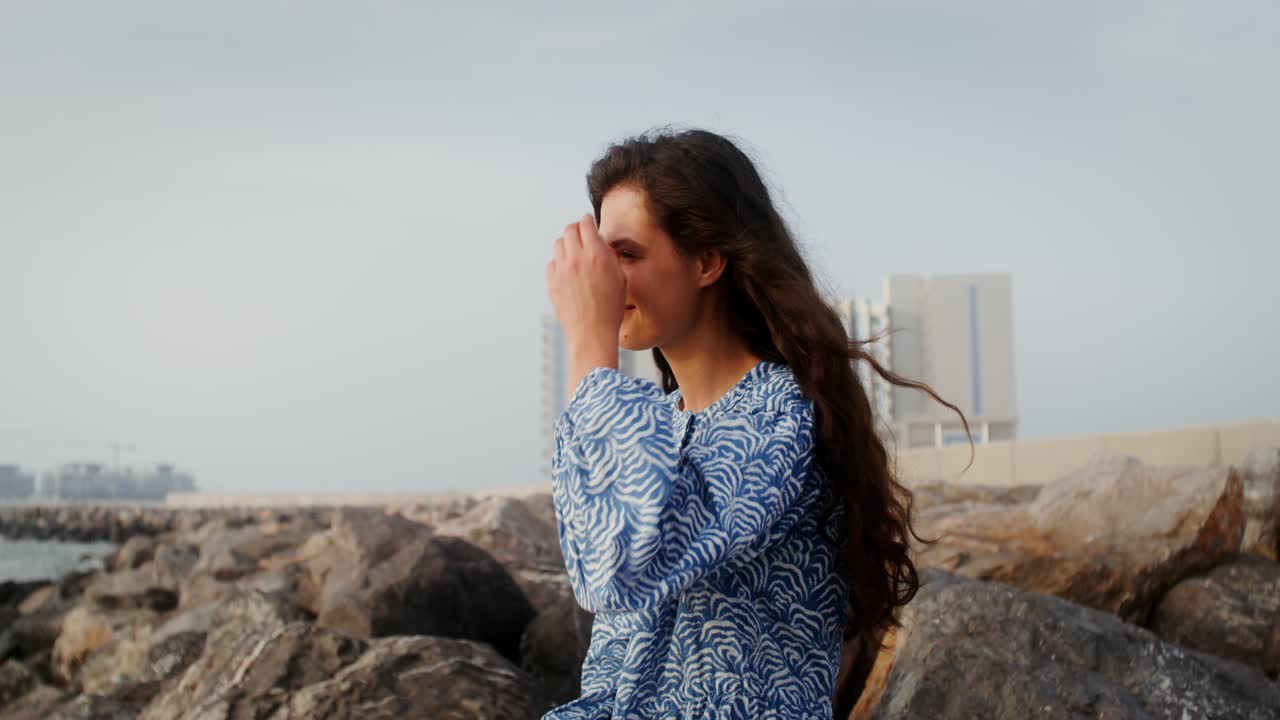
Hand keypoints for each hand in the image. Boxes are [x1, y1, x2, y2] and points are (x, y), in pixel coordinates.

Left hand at [546, 214, 624, 398]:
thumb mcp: (620, 278)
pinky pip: (552, 263)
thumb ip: (609, 256)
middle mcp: (576, 258)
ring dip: (567, 244)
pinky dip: (559, 263)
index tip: (589, 223)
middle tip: (581, 235)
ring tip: (574, 253)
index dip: (588, 221)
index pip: (585, 223)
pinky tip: (568, 271)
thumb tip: (601, 244)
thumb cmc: (611, 308)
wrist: (592, 333)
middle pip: (569, 230)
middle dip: (576, 229)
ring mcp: (561, 270)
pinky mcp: (552, 283)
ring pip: (558, 244)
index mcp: (595, 254)